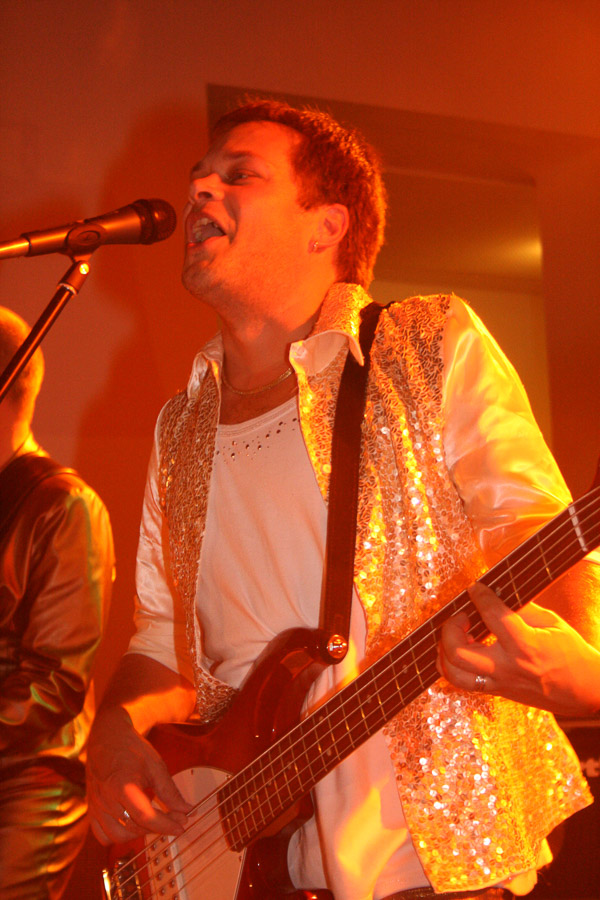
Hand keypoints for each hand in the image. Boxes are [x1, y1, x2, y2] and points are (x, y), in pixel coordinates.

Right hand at [86, 706, 191, 844]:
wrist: (107, 738)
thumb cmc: (132, 749)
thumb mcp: (155, 765)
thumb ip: (170, 791)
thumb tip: (187, 810)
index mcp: (122, 785)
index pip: (146, 816)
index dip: (166, 825)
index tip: (182, 826)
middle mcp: (106, 799)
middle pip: (134, 827)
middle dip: (158, 827)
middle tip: (174, 819)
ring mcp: (96, 807)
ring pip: (118, 836)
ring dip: (139, 834)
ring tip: (153, 821)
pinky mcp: (91, 810)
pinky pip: (102, 836)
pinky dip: (118, 836)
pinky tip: (132, 824)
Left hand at [436, 582, 599, 716]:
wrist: (585, 691)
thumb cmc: (571, 654)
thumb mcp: (551, 622)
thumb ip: (521, 608)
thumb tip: (495, 593)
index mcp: (526, 646)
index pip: (492, 616)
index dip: (479, 596)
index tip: (476, 587)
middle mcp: (508, 668)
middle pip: (458, 652)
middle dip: (450, 628)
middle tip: (462, 615)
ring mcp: (500, 683)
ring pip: (453, 673)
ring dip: (445, 650)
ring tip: (458, 634)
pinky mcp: (497, 691)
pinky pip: (462, 682)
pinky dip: (452, 665)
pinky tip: (460, 650)